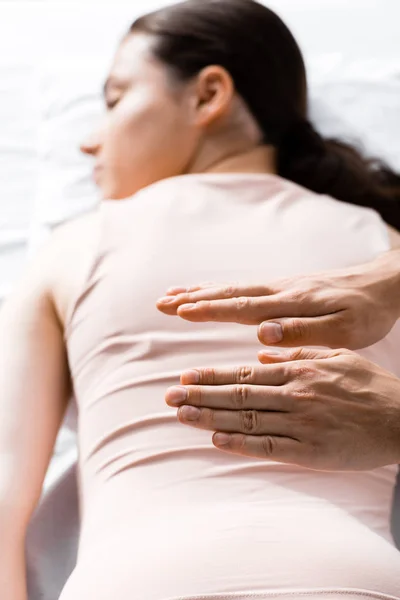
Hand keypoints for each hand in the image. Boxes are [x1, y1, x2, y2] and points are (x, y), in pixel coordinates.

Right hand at [156, 250, 399, 349]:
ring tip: (173, 296)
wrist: (383, 284)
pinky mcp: (285, 288)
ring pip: (232, 288)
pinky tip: (211, 293)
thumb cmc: (366, 312)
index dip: (208, 310)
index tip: (178, 312)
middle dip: (193, 299)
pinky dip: (220, 290)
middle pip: (228, 294)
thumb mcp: (344, 330)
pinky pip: (244, 287)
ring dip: (201, 292)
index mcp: (291, 304)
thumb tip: (262, 334)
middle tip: (161, 303)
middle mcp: (280, 291)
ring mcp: (281, 287)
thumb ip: (302, 331)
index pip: (241, 307)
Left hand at [165, 348, 399, 470]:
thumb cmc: (370, 386)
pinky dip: (240, 444)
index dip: (213, 375)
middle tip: (169, 396)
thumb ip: (299, 353)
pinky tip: (216, 440)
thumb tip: (263, 352)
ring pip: (247, 419)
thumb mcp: (338, 356)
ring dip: (210, 417)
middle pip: (238, 394)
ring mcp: (301, 424)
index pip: (246, 372)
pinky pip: (268, 448)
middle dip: (200, 395)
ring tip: (182, 415)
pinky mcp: (310, 451)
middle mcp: (295, 395)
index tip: (186, 376)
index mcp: (299, 371)